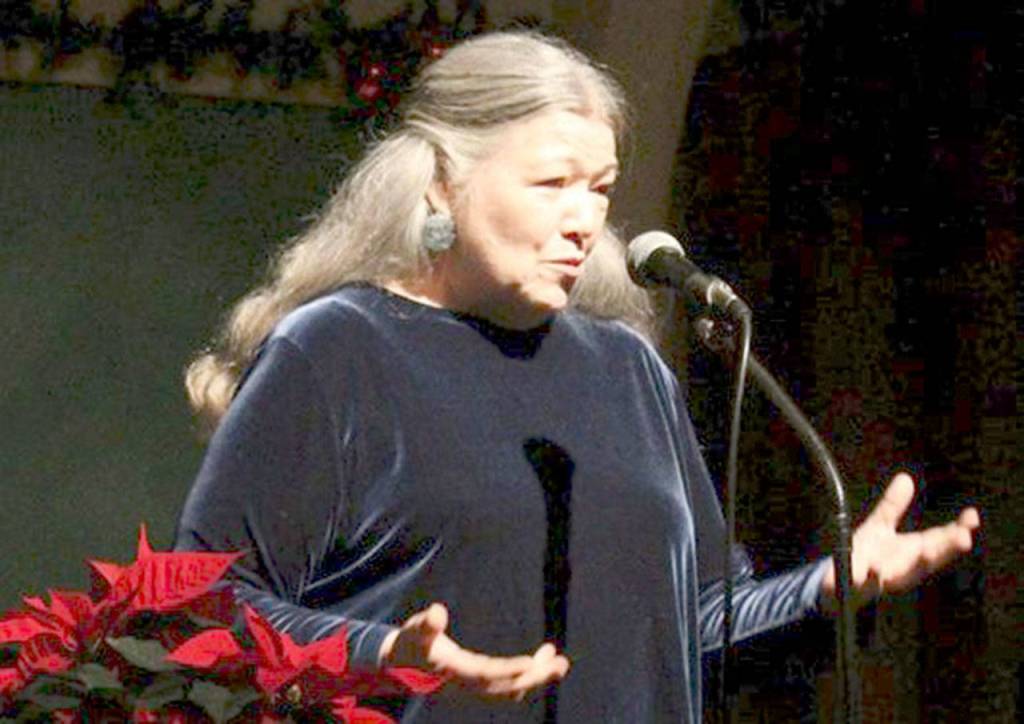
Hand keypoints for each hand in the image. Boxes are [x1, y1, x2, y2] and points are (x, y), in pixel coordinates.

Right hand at [380, 603, 569, 700]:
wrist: (403, 665)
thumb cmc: (411, 643)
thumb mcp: (415, 631)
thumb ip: (426, 624)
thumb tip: (438, 612)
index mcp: (454, 670)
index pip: (485, 673)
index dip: (507, 670)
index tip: (530, 663)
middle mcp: (469, 684)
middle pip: (506, 687)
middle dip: (534, 677)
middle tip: (561, 663)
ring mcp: (476, 688)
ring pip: (511, 689)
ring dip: (536, 677)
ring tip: (559, 662)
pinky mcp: (480, 685)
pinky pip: (508, 687)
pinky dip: (527, 677)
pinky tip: (541, 664)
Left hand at [821, 471, 979, 607]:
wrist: (838, 580)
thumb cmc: (866, 556)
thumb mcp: (880, 527)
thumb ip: (892, 506)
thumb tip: (905, 478)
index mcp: (912, 553)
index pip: (941, 541)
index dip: (958, 531)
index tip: (972, 517)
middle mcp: (904, 568)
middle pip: (930, 559)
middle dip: (947, 549)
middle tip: (964, 538)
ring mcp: (884, 580)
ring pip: (905, 576)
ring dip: (917, 566)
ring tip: (926, 553)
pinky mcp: (860, 587)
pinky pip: (867, 584)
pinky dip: (872, 578)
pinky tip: (875, 570)